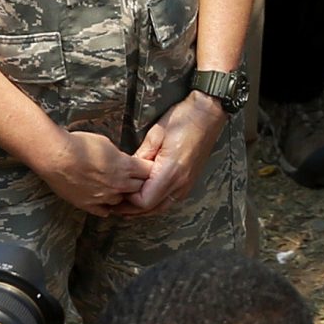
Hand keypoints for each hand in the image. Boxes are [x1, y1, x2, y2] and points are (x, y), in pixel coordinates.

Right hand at [32, 128, 152, 216]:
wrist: (56, 157)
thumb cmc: (79, 145)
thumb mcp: (106, 143)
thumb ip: (119, 157)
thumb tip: (122, 161)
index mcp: (124, 167)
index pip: (148, 172)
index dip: (148, 169)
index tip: (145, 167)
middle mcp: (117, 185)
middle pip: (138, 189)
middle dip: (138, 183)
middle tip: (133, 177)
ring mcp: (103, 198)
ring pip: (122, 201)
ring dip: (121, 195)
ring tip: (116, 187)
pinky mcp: (88, 205)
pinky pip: (104, 211)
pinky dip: (106, 206)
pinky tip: (104, 199)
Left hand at [124, 92, 228, 216]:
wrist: (208, 114)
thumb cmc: (184, 119)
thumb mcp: (155, 135)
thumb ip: (140, 157)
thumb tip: (127, 172)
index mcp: (171, 172)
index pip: (144, 201)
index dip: (127, 199)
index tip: (117, 190)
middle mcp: (180, 183)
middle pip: (151, 209)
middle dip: (131, 208)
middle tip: (115, 200)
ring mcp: (186, 185)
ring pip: (160, 208)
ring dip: (142, 207)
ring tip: (127, 199)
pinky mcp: (188, 182)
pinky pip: (168, 200)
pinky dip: (154, 201)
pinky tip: (144, 193)